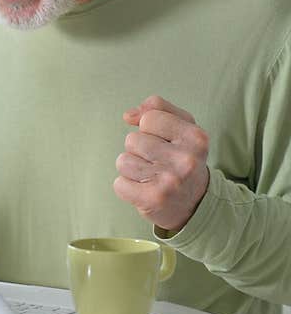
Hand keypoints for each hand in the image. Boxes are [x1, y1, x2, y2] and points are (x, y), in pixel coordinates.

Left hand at [113, 95, 209, 231]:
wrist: (195, 205)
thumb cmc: (182, 158)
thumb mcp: (182, 127)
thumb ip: (158, 108)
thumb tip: (128, 115)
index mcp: (196, 137)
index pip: (148, 118)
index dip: (149, 129)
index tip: (164, 143)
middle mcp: (186, 159)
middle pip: (132, 140)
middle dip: (138, 150)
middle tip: (158, 164)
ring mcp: (170, 181)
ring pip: (123, 161)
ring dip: (131, 169)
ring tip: (151, 177)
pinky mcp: (153, 199)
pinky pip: (119, 184)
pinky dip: (126, 188)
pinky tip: (145, 191)